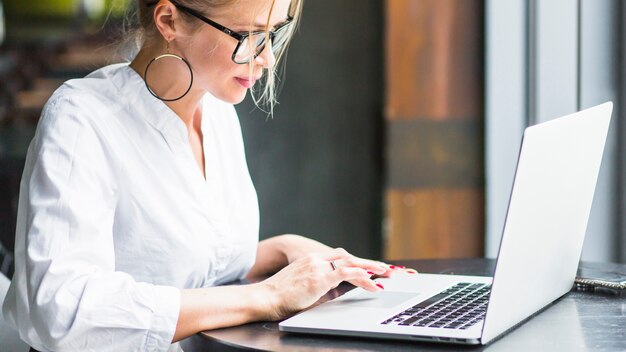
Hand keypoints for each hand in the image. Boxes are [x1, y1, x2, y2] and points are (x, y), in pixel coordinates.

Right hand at [257, 247, 393, 320]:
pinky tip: (372, 281)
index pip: (338, 257)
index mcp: (311, 260)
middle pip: (347, 257)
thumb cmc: (279, 296)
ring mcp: (318, 266)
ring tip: (384, 273)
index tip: (366, 266)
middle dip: (367, 262)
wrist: (265, 296)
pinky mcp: (320, 277)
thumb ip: (318, 286)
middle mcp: (316, 259)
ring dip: (369, 268)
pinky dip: (361, 277)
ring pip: (350, 263)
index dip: (354, 261)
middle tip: (384, 268)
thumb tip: (333, 293)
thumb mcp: (301, 286)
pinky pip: (346, 274)